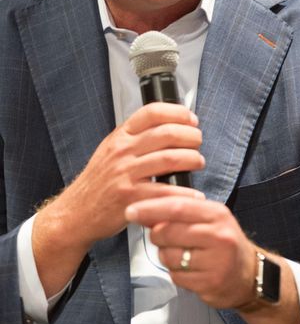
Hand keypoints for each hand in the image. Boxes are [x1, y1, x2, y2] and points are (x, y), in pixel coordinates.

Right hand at [32, 102, 203, 296]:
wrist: (77, 212)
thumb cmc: (99, 181)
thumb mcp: (111, 149)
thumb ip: (135, 137)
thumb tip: (169, 125)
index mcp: (120, 136)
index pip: (151, 112)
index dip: (177, 112)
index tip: (190, 119)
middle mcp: (122, 151)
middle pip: (166, 133)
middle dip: (190, 135)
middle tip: (198, 141)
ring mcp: (125, 173)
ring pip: (169, 158)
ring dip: (191, 158)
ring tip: (198, 161)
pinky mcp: (130, 197)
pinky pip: (164, 191)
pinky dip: (184, 192)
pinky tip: (194, 194)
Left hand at [125, 195, 256, 308]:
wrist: (249, 274)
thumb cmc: (222, 242)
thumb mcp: (209, 218)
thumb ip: (181, 211)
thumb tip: (145, 208)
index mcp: (216, 213)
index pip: (177, 206)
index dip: (150, 208)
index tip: (131, 210)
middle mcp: (218, 235)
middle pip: (168, 231)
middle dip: (155, 235)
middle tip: (159, 237)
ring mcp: (216, 261)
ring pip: (169, 256)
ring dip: (165, 256)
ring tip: (179, 254)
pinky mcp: (210, 283)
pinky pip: (176, 276)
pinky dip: (175, 273)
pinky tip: (188, 269)